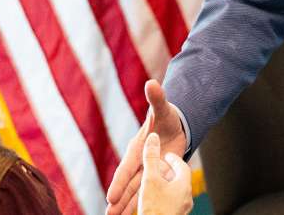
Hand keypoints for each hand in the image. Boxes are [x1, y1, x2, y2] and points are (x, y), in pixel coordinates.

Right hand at [106, 80, 188, 214]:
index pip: (127, 168)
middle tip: (109, 214)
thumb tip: (152, 82)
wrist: (174, 125)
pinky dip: (142, 202)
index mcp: (138, 148)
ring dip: (128, 204)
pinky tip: (138, 213)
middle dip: (119, 199)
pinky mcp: (155, 175)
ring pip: (136, 190)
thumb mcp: (163, 109)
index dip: (119, 182)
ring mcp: (146, 170)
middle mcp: (139, 161)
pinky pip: (148, 191)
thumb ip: (157, 98)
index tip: (111, 197)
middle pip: (129, 184)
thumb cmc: (167, 117)